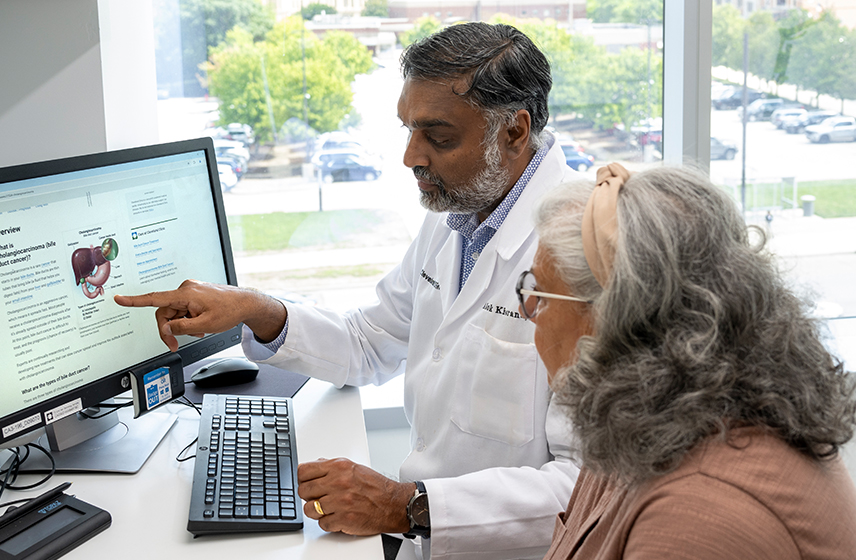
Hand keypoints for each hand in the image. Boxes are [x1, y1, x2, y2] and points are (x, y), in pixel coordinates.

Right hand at [113, 279, 286, 350]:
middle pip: (165, 313)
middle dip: (170, 330)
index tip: (118, 299)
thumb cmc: (229, 311)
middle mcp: (185, 289)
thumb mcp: (205, 325)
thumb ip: (182, 328)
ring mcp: (190, 291)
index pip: (155, 298)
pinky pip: (183, 310)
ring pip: (174, 314)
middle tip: (176, 344)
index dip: (134, 301)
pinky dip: (188, 320)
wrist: (245, 303)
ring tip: (199, 330)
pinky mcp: (194, 295)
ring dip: (182, 326)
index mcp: (186, 293)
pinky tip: (200, 325)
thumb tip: (167, 329)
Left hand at [297, 458, 414, 535]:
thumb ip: (331, 466)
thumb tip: (313, 466)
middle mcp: (338, 482)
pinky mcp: (343, 519)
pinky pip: (322, 523)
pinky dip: (328, 522)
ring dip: (316, 511)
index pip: (303, 471)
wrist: (392, 504)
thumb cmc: (375, 487)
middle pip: (303, 491)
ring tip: (327, 508)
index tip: (306, 483)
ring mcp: (340, 501)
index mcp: (338, 467)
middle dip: (308, 496)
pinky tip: (337, 516)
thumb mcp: (353, 467)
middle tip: (317, 497)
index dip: (302, 479)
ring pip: (309, 509)